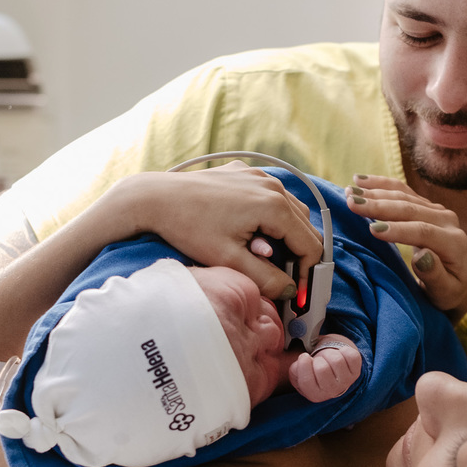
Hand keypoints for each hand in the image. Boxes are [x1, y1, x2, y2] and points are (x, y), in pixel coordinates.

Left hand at [96, 162, 323, 300]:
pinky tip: (253, 233)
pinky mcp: (246, 173)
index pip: (310, 245)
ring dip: (287, 236)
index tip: (299, 293)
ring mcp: (260, 176)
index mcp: (274, 207)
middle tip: (286, 280)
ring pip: (292, 211)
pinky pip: (272, 196)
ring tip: (268, 258)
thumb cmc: (189, 227)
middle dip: (300, 256)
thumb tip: (289, 290)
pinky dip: (272, 217)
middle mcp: (273, 186)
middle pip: (305, 227)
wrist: (156, 198)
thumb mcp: (229, 261)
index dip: (308, 273)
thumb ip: (266, 278)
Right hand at [289, 337, 362, 401]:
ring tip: (327, 357)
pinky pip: (351, 356)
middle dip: (317, 358)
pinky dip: (344, 350)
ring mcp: (346, 382)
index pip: (306, 381)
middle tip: (318, 359)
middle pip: (322, 369)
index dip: (303, 365)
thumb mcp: (298, 374)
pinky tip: (340, 355)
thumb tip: (303, 360)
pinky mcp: (356, 372)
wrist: (331, 372)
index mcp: (314, 394)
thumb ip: (295, 369)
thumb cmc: (312, 372)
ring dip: (330, 353)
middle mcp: (331, 391)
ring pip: (336, 360)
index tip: (304, 356)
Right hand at [345, 174, 466, 318]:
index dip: (398, 229)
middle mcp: (448, 221)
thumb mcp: (445, 293)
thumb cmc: (448, 293)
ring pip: (404, 196)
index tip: (372, 230)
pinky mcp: (427, 206)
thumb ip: (435, 276)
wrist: (458, 283)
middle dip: (379, 205)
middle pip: (411, 209)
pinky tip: (361, 181)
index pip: (423, 232)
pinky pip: (403, 191)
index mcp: (454, 242)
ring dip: (375, 192)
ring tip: (350, 192)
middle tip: (352, 203)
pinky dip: (381, 185)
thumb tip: (422, 256)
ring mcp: (437, 211)